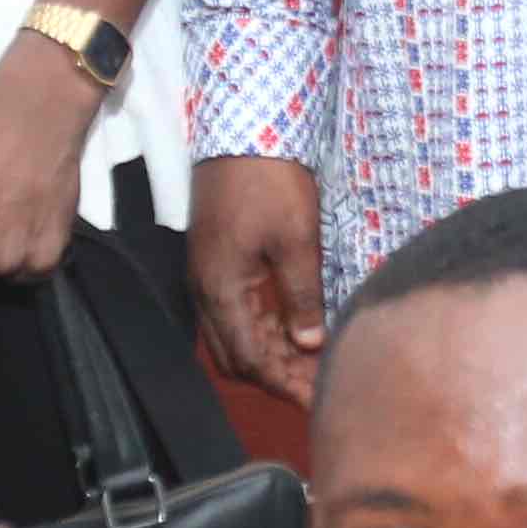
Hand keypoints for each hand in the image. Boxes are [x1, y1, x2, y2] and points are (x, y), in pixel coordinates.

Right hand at [189, 154, 327, 403]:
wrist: (244, 127)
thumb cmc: (270, 180)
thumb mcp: (297, 238)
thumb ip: (301, 295)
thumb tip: (309, 343)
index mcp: (221, 288)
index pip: (251, 359)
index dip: (285, 385)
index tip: (318, 400)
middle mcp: (206, 289)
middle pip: (236, 357)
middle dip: (277, 377)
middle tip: (321, 386)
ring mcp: (208, 275)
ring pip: (234, 336)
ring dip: (271, 355)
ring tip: (313, 364)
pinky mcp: (217, 261)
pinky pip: (235, 312)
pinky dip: (264, 330)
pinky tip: (295, 332)